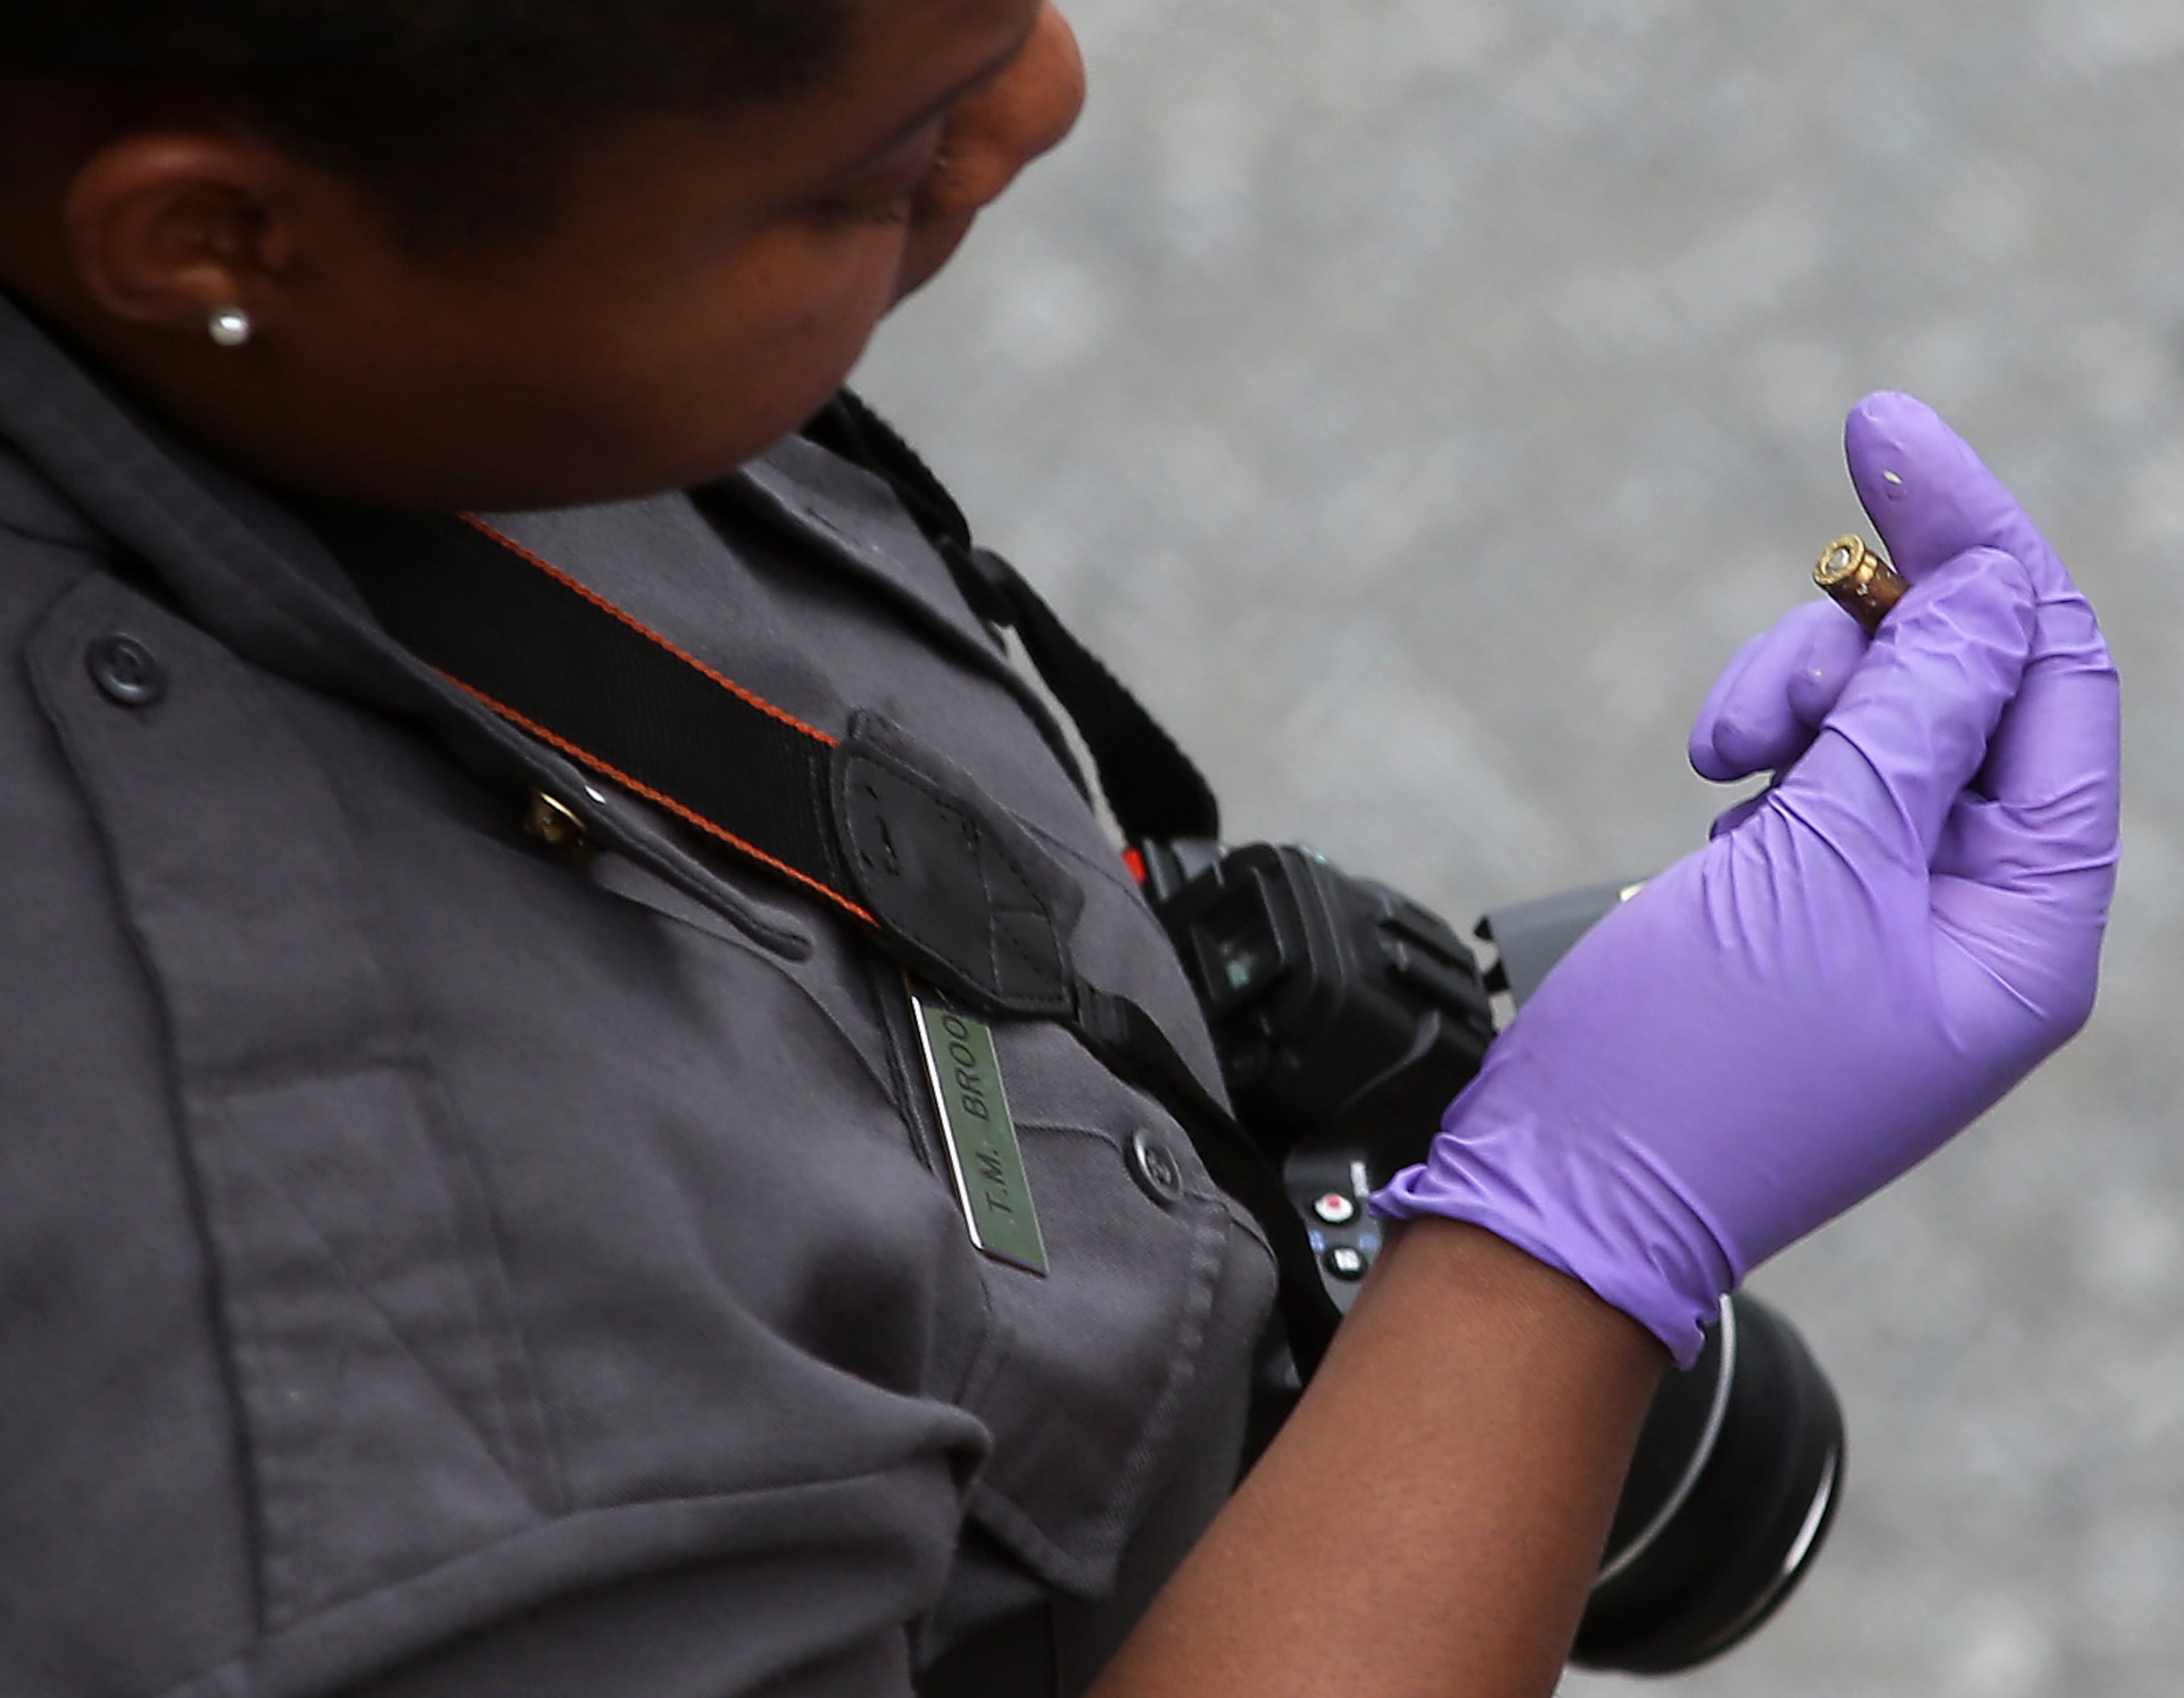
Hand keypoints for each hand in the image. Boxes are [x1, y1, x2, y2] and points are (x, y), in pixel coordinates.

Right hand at [1376, 393, 2119, 1361]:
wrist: (1561, 1195)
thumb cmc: (1688, 1064)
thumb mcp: (1816, 864)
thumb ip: (1914, 711)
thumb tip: (1987, 582)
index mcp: (2028, 923)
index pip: (2047, 676)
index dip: (1978, 543)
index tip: (1884, 432)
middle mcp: (1977, 916)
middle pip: (1964, 690)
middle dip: (1863, 645)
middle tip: (1773, 655)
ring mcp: (1888, 917)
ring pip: (1877, 727)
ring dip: (1798, 702)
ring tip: (1716, 757)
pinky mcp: (1803, 916)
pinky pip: (1817, 787)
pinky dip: (1766, 763)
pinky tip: (1720, 798)